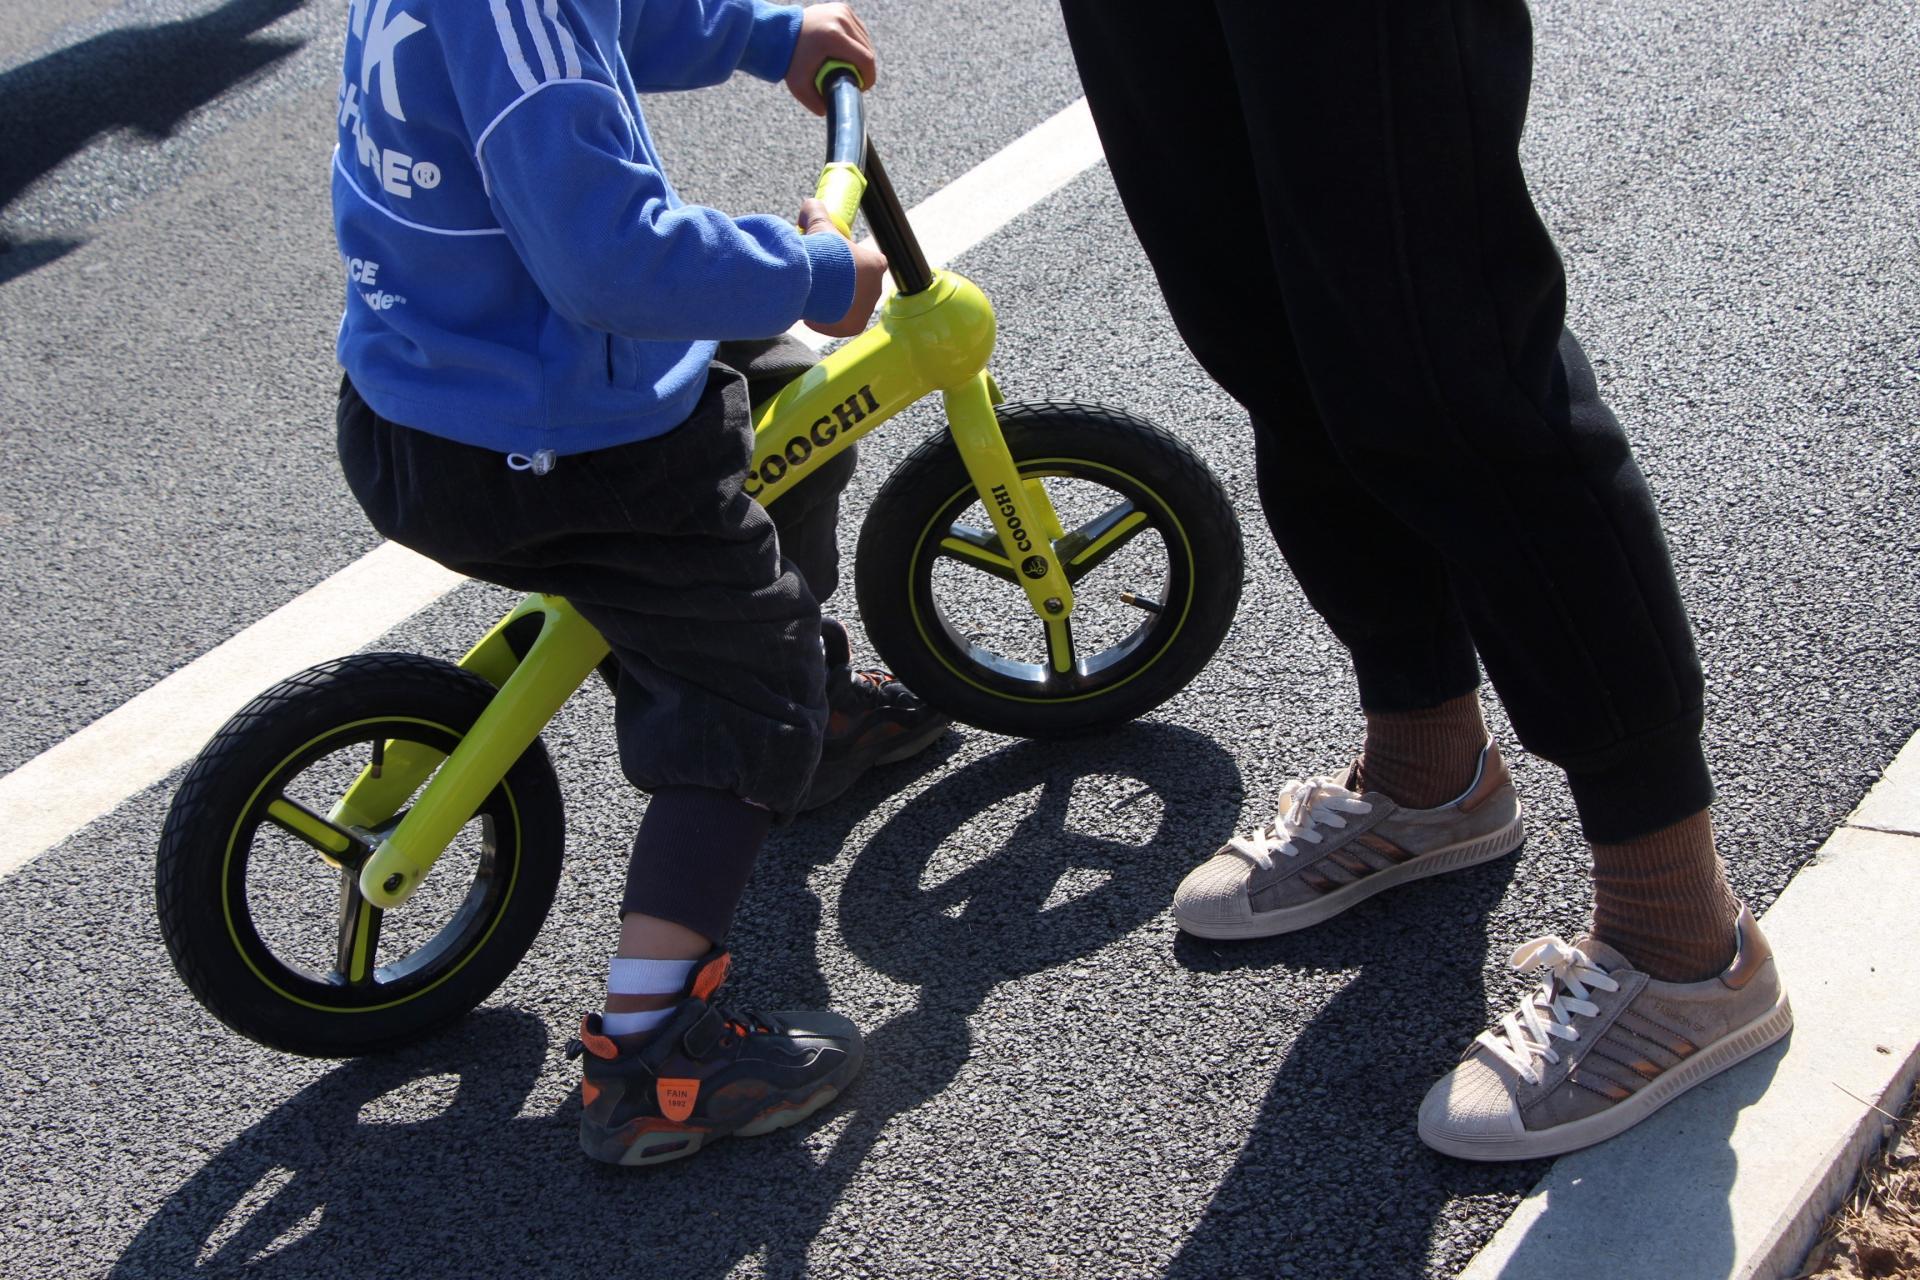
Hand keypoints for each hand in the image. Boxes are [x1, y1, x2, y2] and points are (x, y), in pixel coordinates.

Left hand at [785, 3, 875, 115]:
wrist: (778, 32)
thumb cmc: (789, 59)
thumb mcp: (800, 86)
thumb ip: (815, 103)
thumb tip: (830, 111)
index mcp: (833, 37)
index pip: (866, 60)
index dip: (869, 78)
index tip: (862, 87)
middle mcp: (840, 19)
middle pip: (867, 50)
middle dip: (864, 68)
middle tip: (852, 78)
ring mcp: (842, 11)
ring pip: (865, 39)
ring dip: (861, 55)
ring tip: (848, 65)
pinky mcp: (842, 8)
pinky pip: (858, 29)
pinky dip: (856, 42)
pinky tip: (846, 51)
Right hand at [798, 197, 886, 337]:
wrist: (818, 283)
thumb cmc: (824, 253)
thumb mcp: (820, 226)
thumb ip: (816, 211)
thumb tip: (808, 205)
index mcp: (876, 264)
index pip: (868, 262)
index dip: (849, 262)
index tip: (832, 261)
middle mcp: (877, 288)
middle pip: (858, 286)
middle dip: (842, 285)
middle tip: (820, 279)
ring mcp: (867, 310)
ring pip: (849, 307)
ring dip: (834, 303)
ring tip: (814, 296)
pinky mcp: (854, 326)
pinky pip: (839, 324)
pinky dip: (827, 320)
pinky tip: (813, 312)